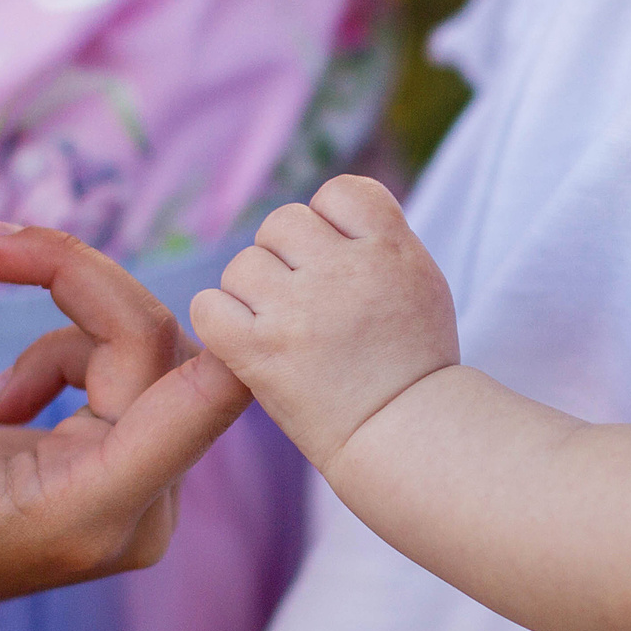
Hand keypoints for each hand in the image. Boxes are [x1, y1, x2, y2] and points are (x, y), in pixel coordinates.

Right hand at [0, 222, 252, 618]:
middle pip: (160, 351)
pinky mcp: (138, 469)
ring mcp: (145, 492)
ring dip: (68, 325)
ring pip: (152, 351)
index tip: (227, 263)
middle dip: (76, 280)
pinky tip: (8, 404)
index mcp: (83, 513)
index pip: (197, 407)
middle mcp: (135, 508)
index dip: (224, 331)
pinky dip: (73, 353)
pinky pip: (140, 368)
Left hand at [189, 176, 457, 469]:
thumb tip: (328, 214)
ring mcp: (298, 311)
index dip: (329, 222)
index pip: (339, 191)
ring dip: (252, 294)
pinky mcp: (259, 351)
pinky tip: (246, 345)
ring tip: (283, 332)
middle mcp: (343, 272)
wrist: (408, 439)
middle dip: (286, 258)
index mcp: (390, 248)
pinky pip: (209, 306)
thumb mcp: (421, 281)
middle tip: (305, 305)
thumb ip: (379, 240)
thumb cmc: (415, 365)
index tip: (337, 262)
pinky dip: (220, 323)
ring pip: (242, 265)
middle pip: (281, 223)